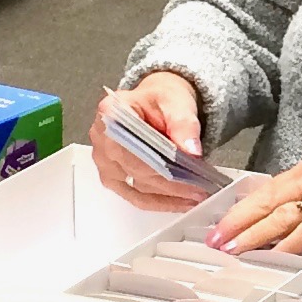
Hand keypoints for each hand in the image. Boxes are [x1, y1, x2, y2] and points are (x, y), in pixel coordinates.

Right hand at [91, 71, 211, 206]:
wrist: (159, 102)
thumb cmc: (162, 99)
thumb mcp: (177, 103)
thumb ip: (184, 124)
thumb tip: (191, 150)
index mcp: (112, 112)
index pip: (133, 147)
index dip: (161, 165)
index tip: (189, 176)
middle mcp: (102, 136)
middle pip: (134, 169)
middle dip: (170, 184)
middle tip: (199, 190)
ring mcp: (104, 158)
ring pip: (133, 189)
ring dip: (166, 197)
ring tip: (194, 198)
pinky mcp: (112, 174)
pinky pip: (133, 196)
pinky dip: (158, 202)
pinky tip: (179, 202)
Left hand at [213, 133, 301, 254]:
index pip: (269, 187)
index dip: (244, 205)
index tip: (226, 220)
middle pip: (265, 201)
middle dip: (236, 222)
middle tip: (214, 239)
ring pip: (279, 218)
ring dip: (252, 236)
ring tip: (232, 250)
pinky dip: (286, 245)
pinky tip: (273, 255)